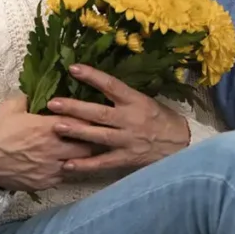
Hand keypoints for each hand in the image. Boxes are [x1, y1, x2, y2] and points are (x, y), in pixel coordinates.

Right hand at [0, 95, 94, 191]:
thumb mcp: (12, 105)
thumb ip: (31, 98)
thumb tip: (39, 94)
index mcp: (48, 127)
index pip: (81, 123)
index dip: (87, 121)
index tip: (88, 118)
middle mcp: (53, 149)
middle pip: (87, 147)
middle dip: (89, 141)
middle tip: (88, 136)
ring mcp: (49, 169)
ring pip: (78, 165)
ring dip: (78, 158)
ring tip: (76, 152)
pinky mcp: (42, 184)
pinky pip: (62, 178)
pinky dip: (64, 171)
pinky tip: (60, 165)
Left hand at [47, 65, 189, 173]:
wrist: (181, 145)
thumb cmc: (161, 118)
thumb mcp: (146, 100)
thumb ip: (123, 96)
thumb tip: (97, 84)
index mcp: (135, 101)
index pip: (111, 85)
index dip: (92, 76)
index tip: (73, 68)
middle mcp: (129, 119)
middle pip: (98, 112)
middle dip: (74, 108)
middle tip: (53, 103)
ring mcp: (127, 140)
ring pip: (98, 136)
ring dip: (76, 132)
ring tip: (55, 126)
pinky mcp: (126, 158)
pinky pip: (103, 162)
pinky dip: (85, 164)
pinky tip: (67, 164)